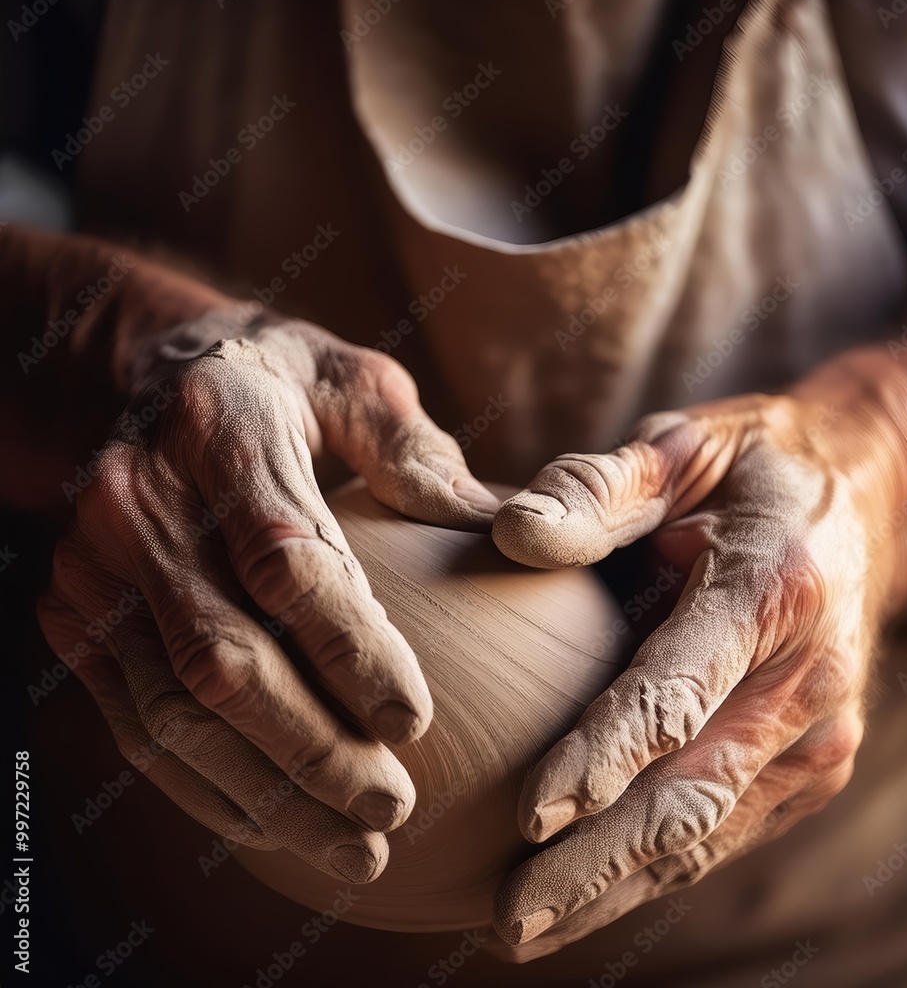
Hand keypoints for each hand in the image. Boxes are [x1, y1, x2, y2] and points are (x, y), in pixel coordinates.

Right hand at [38, 311, 498, 881]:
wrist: (151, 376)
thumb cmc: (283, 383)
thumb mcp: (360, 386)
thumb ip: (422, 457)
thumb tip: (512, 533)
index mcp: (222, 429)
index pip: (286, 558)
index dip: (350, 648)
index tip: (415, 724)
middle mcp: (140, 499)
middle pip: (222, 657)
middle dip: (309, 751)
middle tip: (392, 809)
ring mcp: (93, 564)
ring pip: (171, 712)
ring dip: (262, 795)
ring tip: (352, 849)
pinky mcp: (75, 613)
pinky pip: (137, 721)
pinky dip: (208, 785)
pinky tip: (279, 823)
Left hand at [490, 393, 897, 956]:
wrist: (858, 499)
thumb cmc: (748, 468)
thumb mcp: (681, 446)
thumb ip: (598, 488)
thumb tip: (512, 536)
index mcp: (777, 591)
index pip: (679, 691)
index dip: (605, 756)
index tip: (529, 815)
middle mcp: (810, 679)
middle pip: (692, 793)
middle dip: (598, 863)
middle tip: (508, 918)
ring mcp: (819, 734)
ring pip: (708, 832)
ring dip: (618, 888)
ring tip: (528, 928)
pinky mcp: (811, 764)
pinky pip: (725, 828)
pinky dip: (656, 869)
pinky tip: (591, 891)